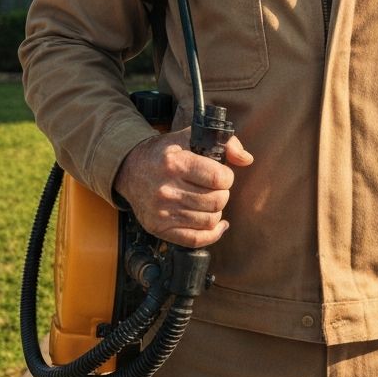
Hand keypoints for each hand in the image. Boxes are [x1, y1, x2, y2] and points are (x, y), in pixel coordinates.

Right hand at [114, 127, 253, 247]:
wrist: (130, 170)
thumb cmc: (164, 152)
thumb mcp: (190, 137)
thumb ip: (224, 143)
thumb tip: (247, 159)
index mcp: (176, 163)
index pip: (219, 179)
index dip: (227, 177)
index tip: (221, 175)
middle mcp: (167, 189)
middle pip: (217, 202)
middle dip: (223, 194)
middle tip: (215, 188)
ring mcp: (162, 212)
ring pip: (209, 220)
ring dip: (216, 211)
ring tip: (209, 200)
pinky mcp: (159, 228)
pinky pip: (196, 239)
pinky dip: (212, 233)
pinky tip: (217, 223)